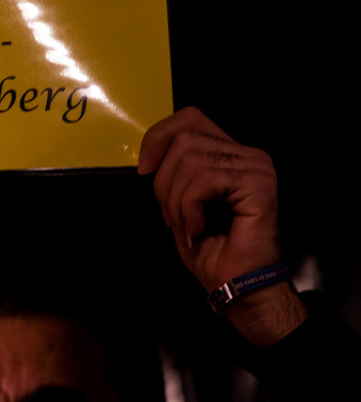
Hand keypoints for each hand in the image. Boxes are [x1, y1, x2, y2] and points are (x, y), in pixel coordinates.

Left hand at [139, 107, 305, 345]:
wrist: (235, 283)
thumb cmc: (208, 247)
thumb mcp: (179, 199)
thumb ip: (171, 168)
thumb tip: (149, 157)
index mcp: (229, 152)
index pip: (189, 118)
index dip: (158, 137)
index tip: (144, 170)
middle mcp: (247, 153)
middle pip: (183, 139)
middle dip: (164, 182)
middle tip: (172, 216)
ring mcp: (256, 165)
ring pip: (189, 159)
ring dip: (175, 200)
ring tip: (187, 226)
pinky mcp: (258, 182)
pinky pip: (203, 180)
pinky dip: (188, 208)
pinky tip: (198, 229)